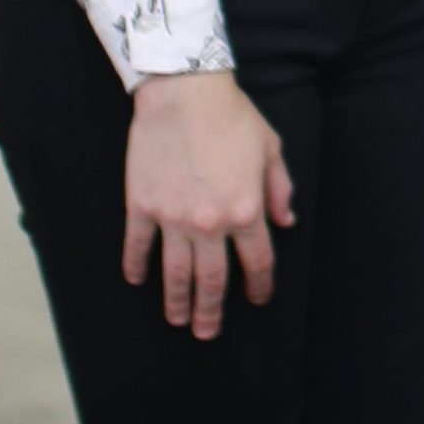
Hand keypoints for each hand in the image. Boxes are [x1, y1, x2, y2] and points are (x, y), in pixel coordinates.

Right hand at [122, 66, 293, 339]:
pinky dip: (136, 266)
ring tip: (177, 319)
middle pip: (214, 280)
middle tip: (207, 331)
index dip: (259, 287)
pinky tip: (136, 280)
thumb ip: (279, 189)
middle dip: (212, 311)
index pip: (258, 262)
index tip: (256, 300)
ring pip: (176, 273)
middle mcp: (211, 222)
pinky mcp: (142, 206)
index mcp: (247, 211)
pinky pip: (137, 246)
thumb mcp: (270, 149)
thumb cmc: (232, 116)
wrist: (184, 92)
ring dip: (177, 301)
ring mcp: (173, 217)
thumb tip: (287, 223)